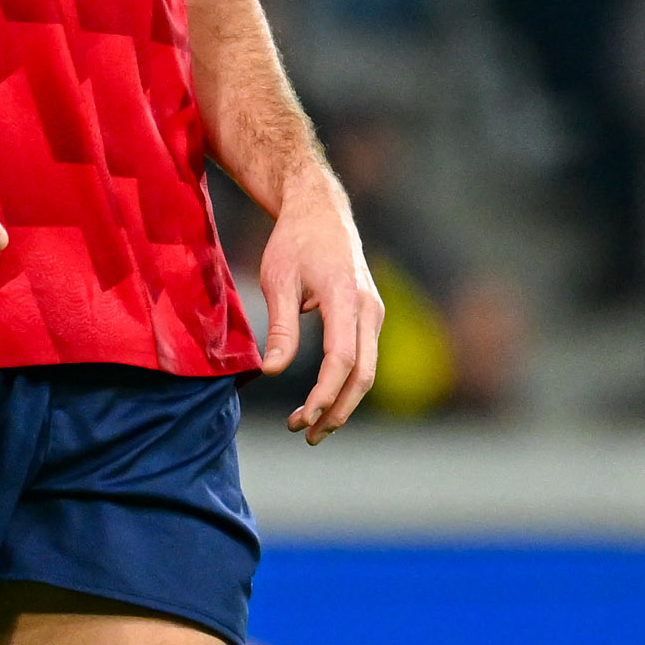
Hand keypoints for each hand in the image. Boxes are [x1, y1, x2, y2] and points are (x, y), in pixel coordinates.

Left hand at [258, 163, 385, 439]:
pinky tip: (323, 400)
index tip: (300, 420)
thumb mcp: (277, 280)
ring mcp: (374, 312)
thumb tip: (271, 372)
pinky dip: (347, 385)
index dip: (323, 395)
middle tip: (305, 434)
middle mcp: (368, 307)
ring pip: (367, 371)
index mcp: (344, 296)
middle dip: (337, 410)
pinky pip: (364, 358)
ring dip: (343, 403)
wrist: (320, 210)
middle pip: (363, 374)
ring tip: (312, 427)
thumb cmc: (293, 241)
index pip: (341, 359)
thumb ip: (279, 328)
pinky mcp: (370, 315)